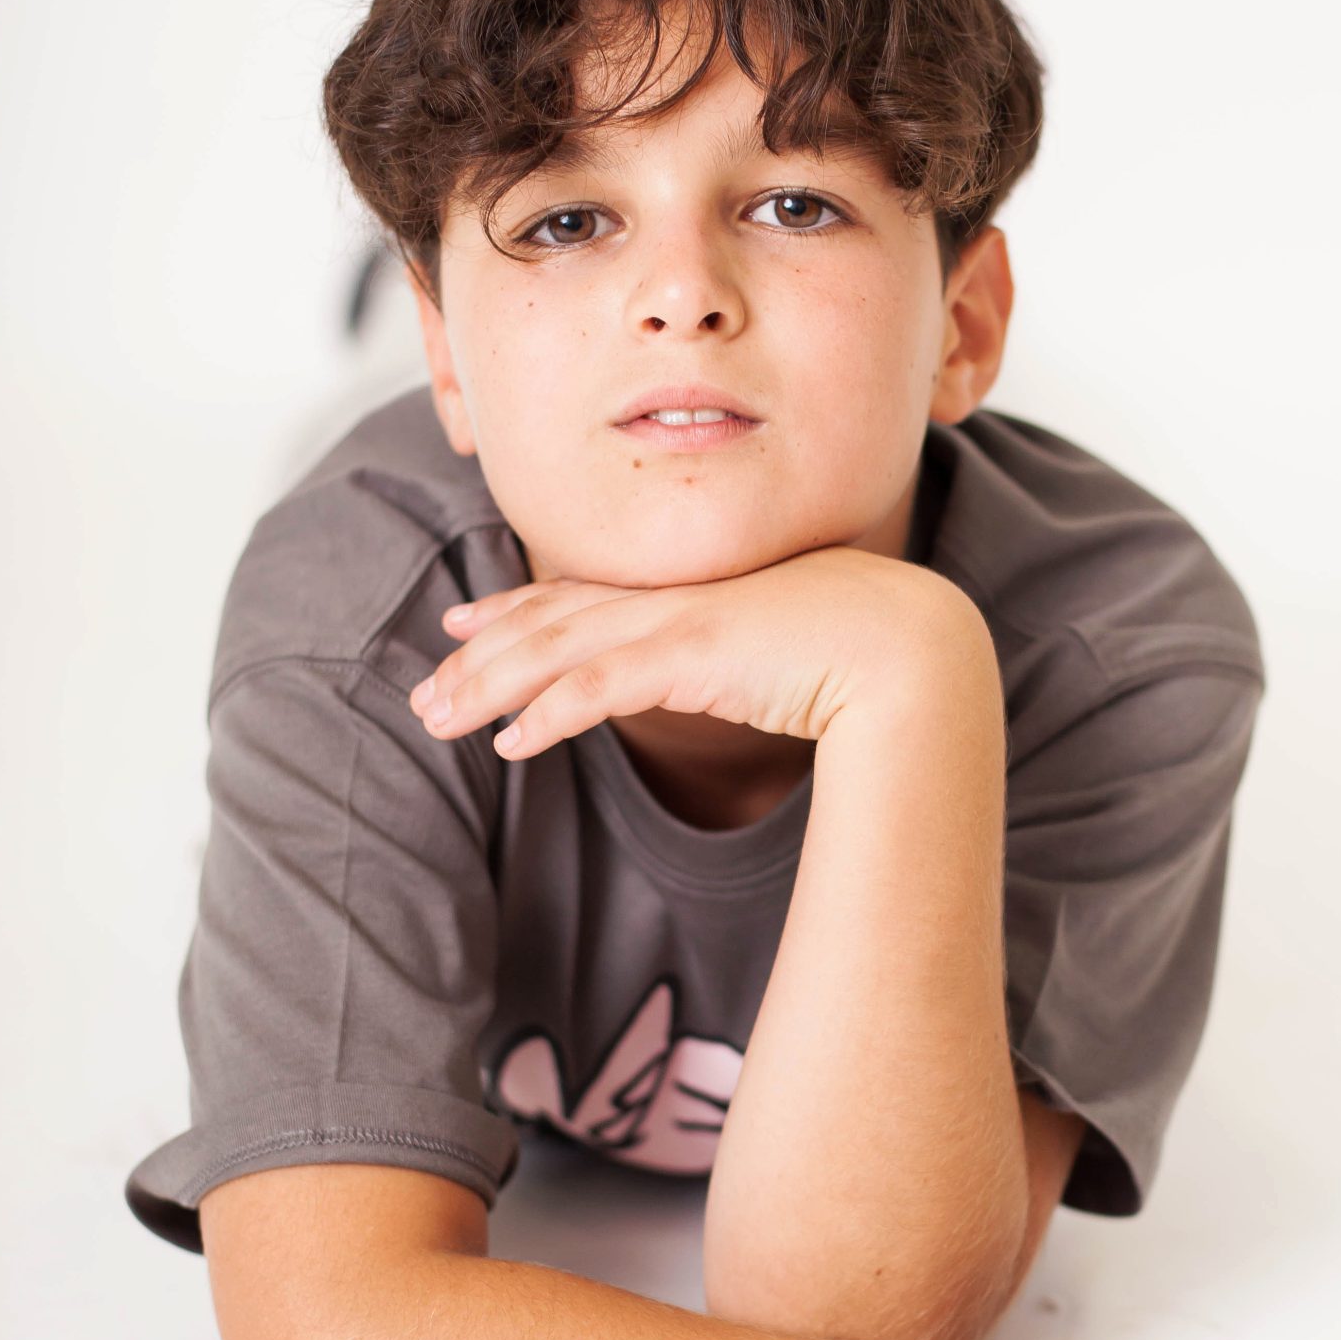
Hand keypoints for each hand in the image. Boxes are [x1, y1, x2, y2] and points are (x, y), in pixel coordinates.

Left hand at [406, 545, 985, 759]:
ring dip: (490, 687)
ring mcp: (680, 623)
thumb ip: (744, 663)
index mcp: (694, 595)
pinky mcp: (692, 655)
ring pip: (557, 653)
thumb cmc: (868, 654)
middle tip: (425, 688)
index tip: (466, 622)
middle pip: (550, 623)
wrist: (915, 647)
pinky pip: (599, 688)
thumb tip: (736, 684)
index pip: (584, 598)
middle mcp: (674, 600)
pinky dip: (546, 713)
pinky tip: (509, 744)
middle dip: (481, 657)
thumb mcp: (783, 654)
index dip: (517, 609)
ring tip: (436, 718)